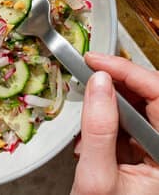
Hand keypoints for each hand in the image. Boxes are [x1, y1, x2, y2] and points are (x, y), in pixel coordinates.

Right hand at [71, 52, 158, 194]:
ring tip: (87, 96)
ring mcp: (158, 149)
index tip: (96, 61)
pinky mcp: (147, 150)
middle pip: (153, 97)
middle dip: (118, 80)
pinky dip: (110, 114)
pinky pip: (132, 120)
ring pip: (141, 106)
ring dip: (111, 97)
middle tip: (90, 70)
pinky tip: (94, 120)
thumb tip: (98, 83)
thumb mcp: (97, 178)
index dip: (128, 71)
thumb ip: (98, 129)